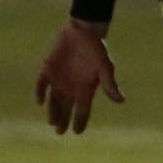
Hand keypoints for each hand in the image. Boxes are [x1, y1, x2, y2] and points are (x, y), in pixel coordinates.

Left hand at [35, 18, 125, 132]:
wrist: (83, 31)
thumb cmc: (97, 49)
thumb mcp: (105, 67)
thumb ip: (110, 84)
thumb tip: (122, 101)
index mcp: (86, 89)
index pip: (83, 111)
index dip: (80, 122)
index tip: (77, 132)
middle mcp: (71, 88)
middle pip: (66, 110)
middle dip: (63, 121)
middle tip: (60, 131)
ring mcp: (59, 80)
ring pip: (53, 101)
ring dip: (52, 112)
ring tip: (52, 122)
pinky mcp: (48, 70)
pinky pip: (41, 85)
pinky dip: (40, 93)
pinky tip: (40, 102)